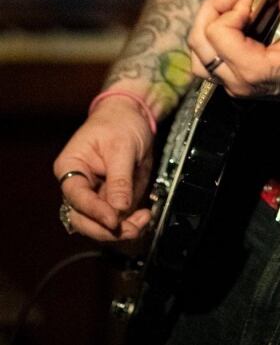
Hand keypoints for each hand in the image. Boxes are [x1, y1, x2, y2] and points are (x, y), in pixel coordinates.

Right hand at [53, 97, 153, 240]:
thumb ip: (119, 179)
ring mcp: (93, 194)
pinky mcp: (109, 199)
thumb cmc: (121, 122)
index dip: (94, 212)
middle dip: (107, 229)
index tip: (113, 221)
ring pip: (99, 224)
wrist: (133, 114)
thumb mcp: (122, 146)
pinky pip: (116, 217)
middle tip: (132, 229)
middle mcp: (77, 185)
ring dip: (121, 228)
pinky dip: (129, 221)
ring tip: (143, 220)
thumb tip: (119, 210)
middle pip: (83, 219)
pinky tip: (144, 216)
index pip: (76, 197)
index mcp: (70, 167)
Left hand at [188, 0, 279, 99]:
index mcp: (254, 70)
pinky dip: (213, 41)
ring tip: (231, 12)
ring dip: (207, 29)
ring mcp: (236, 85)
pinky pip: (210, 63)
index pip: (217, 33)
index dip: (231, 8)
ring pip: (199, 58)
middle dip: (212, 13)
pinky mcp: (239, 82)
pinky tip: (235, 26)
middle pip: (199, 45)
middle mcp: (238, 82)